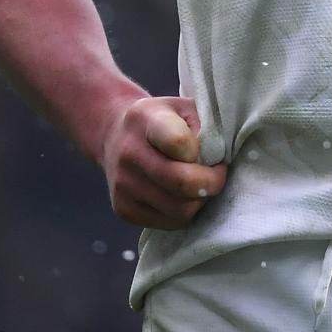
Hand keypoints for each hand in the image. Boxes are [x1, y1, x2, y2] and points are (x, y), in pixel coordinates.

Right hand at [98, 95, 227, 229]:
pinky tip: (183, 197)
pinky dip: (184, 214)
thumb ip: (205, 127)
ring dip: (199, 201)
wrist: (114, 134)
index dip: (204, 151)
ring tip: (200, 185)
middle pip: (182, 182)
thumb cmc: (163, 121)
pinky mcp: (122, 209)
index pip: (179, 142)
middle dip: (211, 183)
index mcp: (146, 119)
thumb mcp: (184, 108)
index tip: (212, 152)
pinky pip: (169, 223)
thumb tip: (216, 161)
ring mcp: (122, 184)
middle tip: (217, 175)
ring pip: (179, 209)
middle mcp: (129, 152)